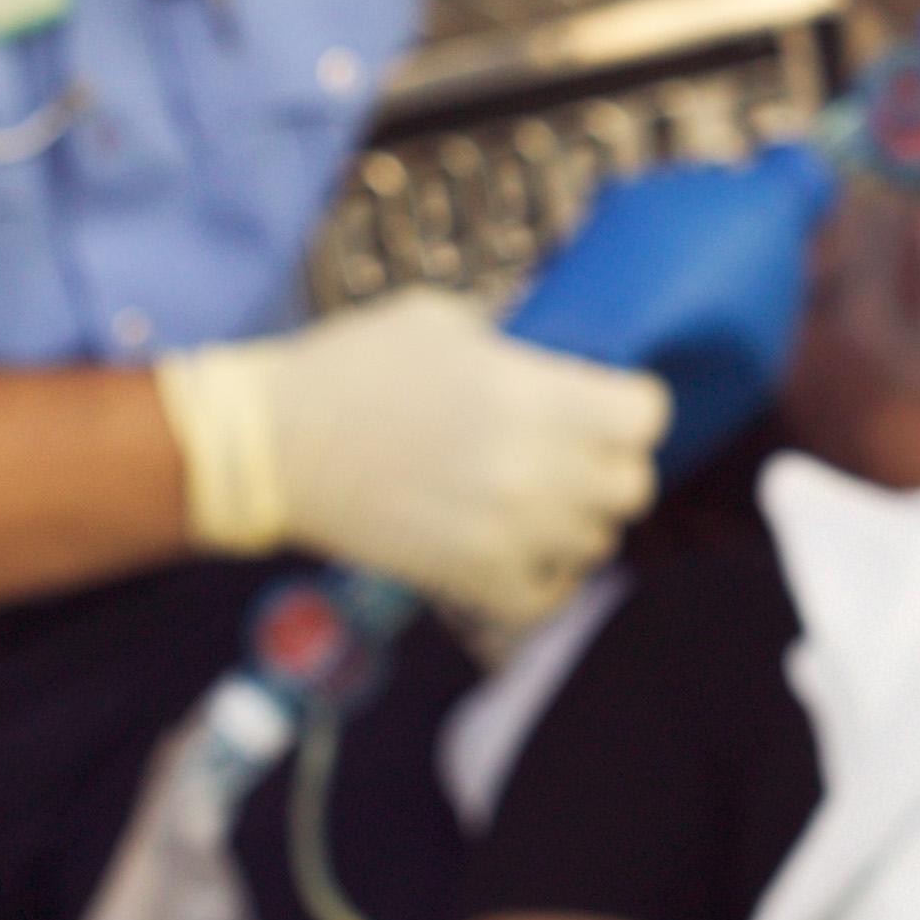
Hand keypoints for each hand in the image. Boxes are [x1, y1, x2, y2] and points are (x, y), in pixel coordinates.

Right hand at [159, 290, 667, 630]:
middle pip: (633, 486)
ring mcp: (507, 533)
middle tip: (574, 453)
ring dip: (578, 522)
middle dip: (610, 465)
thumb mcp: (445, 322)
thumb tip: (558, 366)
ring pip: (598, 543)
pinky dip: (547, 579)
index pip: (646, 416)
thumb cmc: (354, 368)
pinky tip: (524, 551)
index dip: (629, 406)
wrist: (273, 444)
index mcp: (536, 395)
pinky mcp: (471, 580)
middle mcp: (536, 470)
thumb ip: (516, 345)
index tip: (604, 404)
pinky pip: (550, 597)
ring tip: (539, 499)